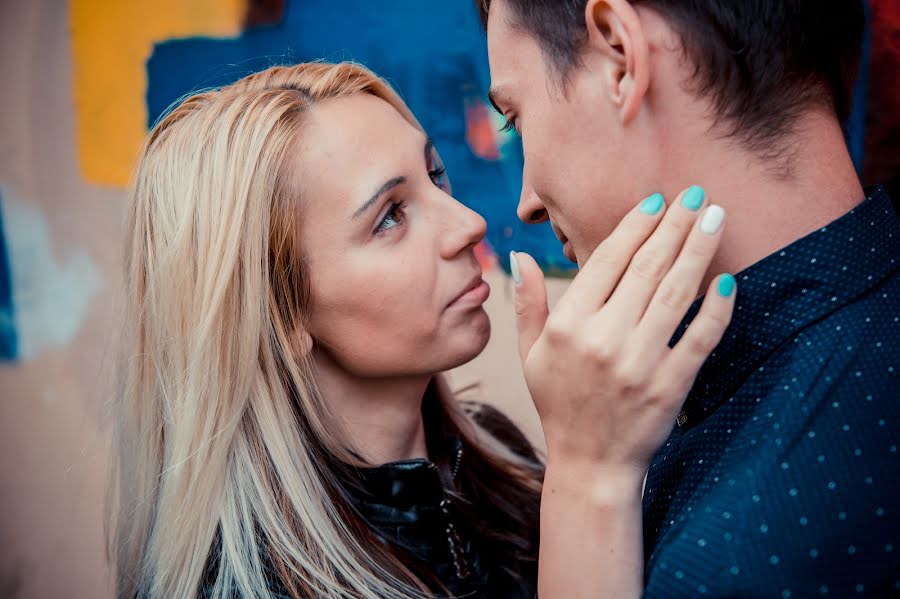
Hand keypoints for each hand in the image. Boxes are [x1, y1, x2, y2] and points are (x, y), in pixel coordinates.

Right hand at [512, 187, 734, 476]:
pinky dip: (716, 308)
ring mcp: (640, 363)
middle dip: (674, 225)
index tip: (656, 201)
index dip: (634, 227)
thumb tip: (521, 256)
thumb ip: (528, 304)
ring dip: (698, 250)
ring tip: (714, 217)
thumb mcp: (530, 355)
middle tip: (694, 193)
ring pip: (675, 293)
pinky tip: (726, 279)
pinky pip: (700, 337)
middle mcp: (602, 339)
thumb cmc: (558, 403)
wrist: (590, 463)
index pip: (606, 262)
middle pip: (646, 268)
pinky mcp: (671, 385)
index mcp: (567, 327)